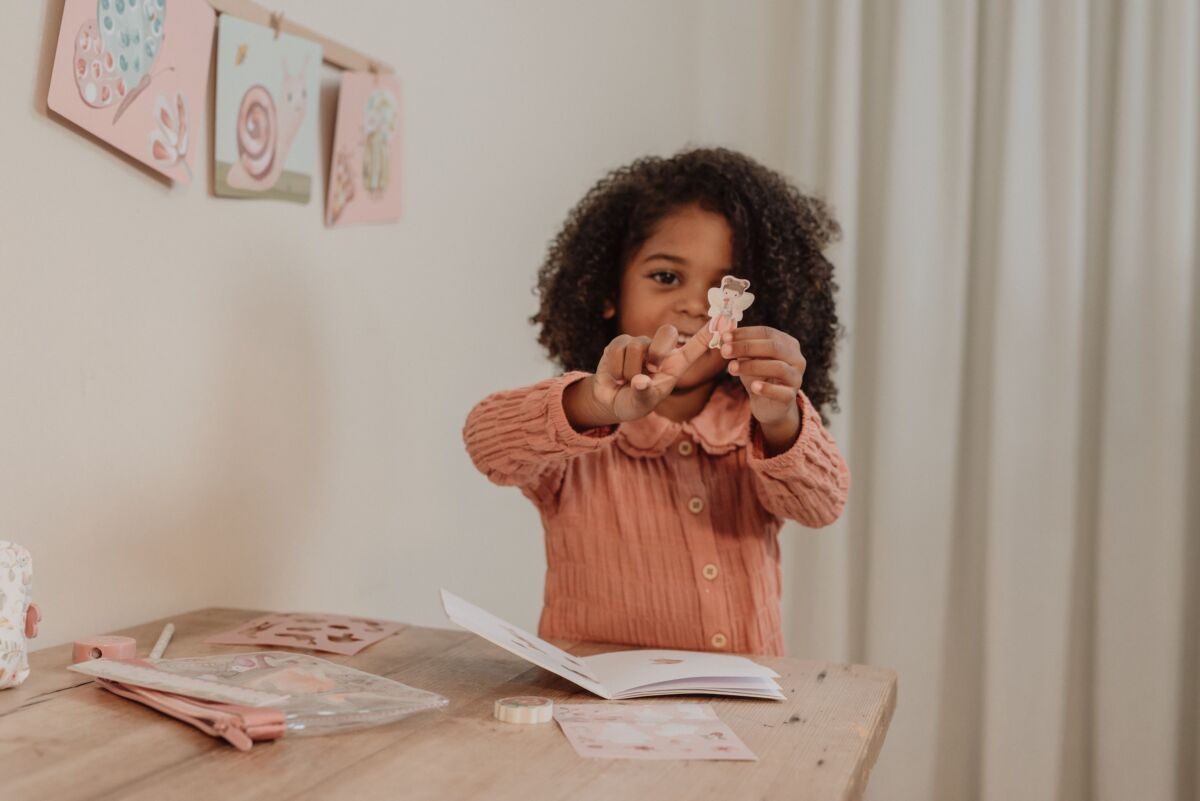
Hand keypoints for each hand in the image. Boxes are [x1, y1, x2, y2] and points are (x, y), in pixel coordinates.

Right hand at [565, 325, 710, 426]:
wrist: (610, 402)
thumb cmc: (634, 402)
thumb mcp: (642, 405)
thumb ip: (643, 395)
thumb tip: (640, 381)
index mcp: (674, 366)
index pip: (695, 346)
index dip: (708, 333)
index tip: (724, 319)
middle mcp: (660, 351)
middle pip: (668, 333)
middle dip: (657, 351)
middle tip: (650, 371)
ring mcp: (640, 344)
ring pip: (637, 346)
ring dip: (629, 371)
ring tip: (626, 382)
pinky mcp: (620, 343)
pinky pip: (618, 349)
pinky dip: (615, 368)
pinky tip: (615, 377)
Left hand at [721, 326, 804, 449]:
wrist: (769, 405)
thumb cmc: (758, 376)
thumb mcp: (748, 359)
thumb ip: (740, 347)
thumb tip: (723, 335)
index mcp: (787, 343)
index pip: (767, 332)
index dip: (745, 334)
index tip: (724, 337)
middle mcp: (796, 358)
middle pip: (773, 347)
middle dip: (746, 347)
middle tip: (724, 350)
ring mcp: (796, 377)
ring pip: (778, 367)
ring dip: (752, 366)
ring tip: (731, 368)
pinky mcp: (791, 396)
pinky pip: (781, 392)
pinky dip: (767, 388)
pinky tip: (753, 387)